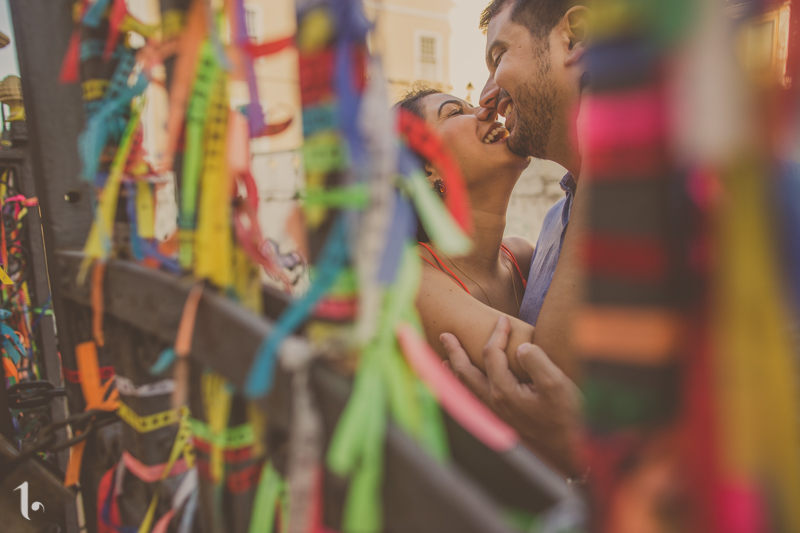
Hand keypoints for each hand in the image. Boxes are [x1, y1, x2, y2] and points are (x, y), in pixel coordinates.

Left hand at [441, 316, 581, 476]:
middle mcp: (493, 402)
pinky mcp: (501, 420)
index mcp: (503, 391)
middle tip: (444, 335)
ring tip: (444, 359)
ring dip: (453, 370)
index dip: (497, 334)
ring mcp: (495, 413)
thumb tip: (521, 347)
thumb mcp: (556, 383)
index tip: (504, 319)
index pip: (492, 354)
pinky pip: (473, 398)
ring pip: (465, 388)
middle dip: (454, 351)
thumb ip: (536, 361)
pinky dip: (463, 386)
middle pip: (464, 372)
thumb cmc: (565, 415)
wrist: (567, 449)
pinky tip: (466, 384)